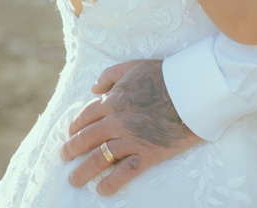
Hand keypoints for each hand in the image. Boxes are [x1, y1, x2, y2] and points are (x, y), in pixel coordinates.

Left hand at [59, 59, 200, 193]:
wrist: (193, 91)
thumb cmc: (166, 76)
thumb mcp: (135, 66)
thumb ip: (111, 75)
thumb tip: (94, 88)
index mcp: (114, 99)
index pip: (86, 116)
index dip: (75, 126)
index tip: (70, 133)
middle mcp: (117, 121)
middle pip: (87, 138)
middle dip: (71, 149)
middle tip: (64, 156)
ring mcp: (131, 139)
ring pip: (99, 158)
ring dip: (83, 171)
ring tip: (74, 179)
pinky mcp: (147, 153)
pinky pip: (124, 172)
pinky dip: (111, 183)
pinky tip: (101, 190)